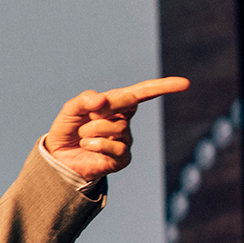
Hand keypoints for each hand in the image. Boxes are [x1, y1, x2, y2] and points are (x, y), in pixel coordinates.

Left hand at [44, 76, 190, 180]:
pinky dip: (97, 143)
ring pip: (117, 126)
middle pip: (129, 102)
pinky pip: (116, 147)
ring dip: (93, 128)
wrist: (59, 157)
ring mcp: (125, 139)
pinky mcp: (122, 158)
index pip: (143, 92)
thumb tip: (101, 100)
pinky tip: (87, 145)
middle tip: (90, 113)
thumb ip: (85, 100)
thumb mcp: (71, 109)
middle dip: (108, 105)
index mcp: (116, 104)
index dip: (164, 87)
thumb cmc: (67, 129)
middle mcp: (125, 120)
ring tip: (83, 134)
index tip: (185, 83)